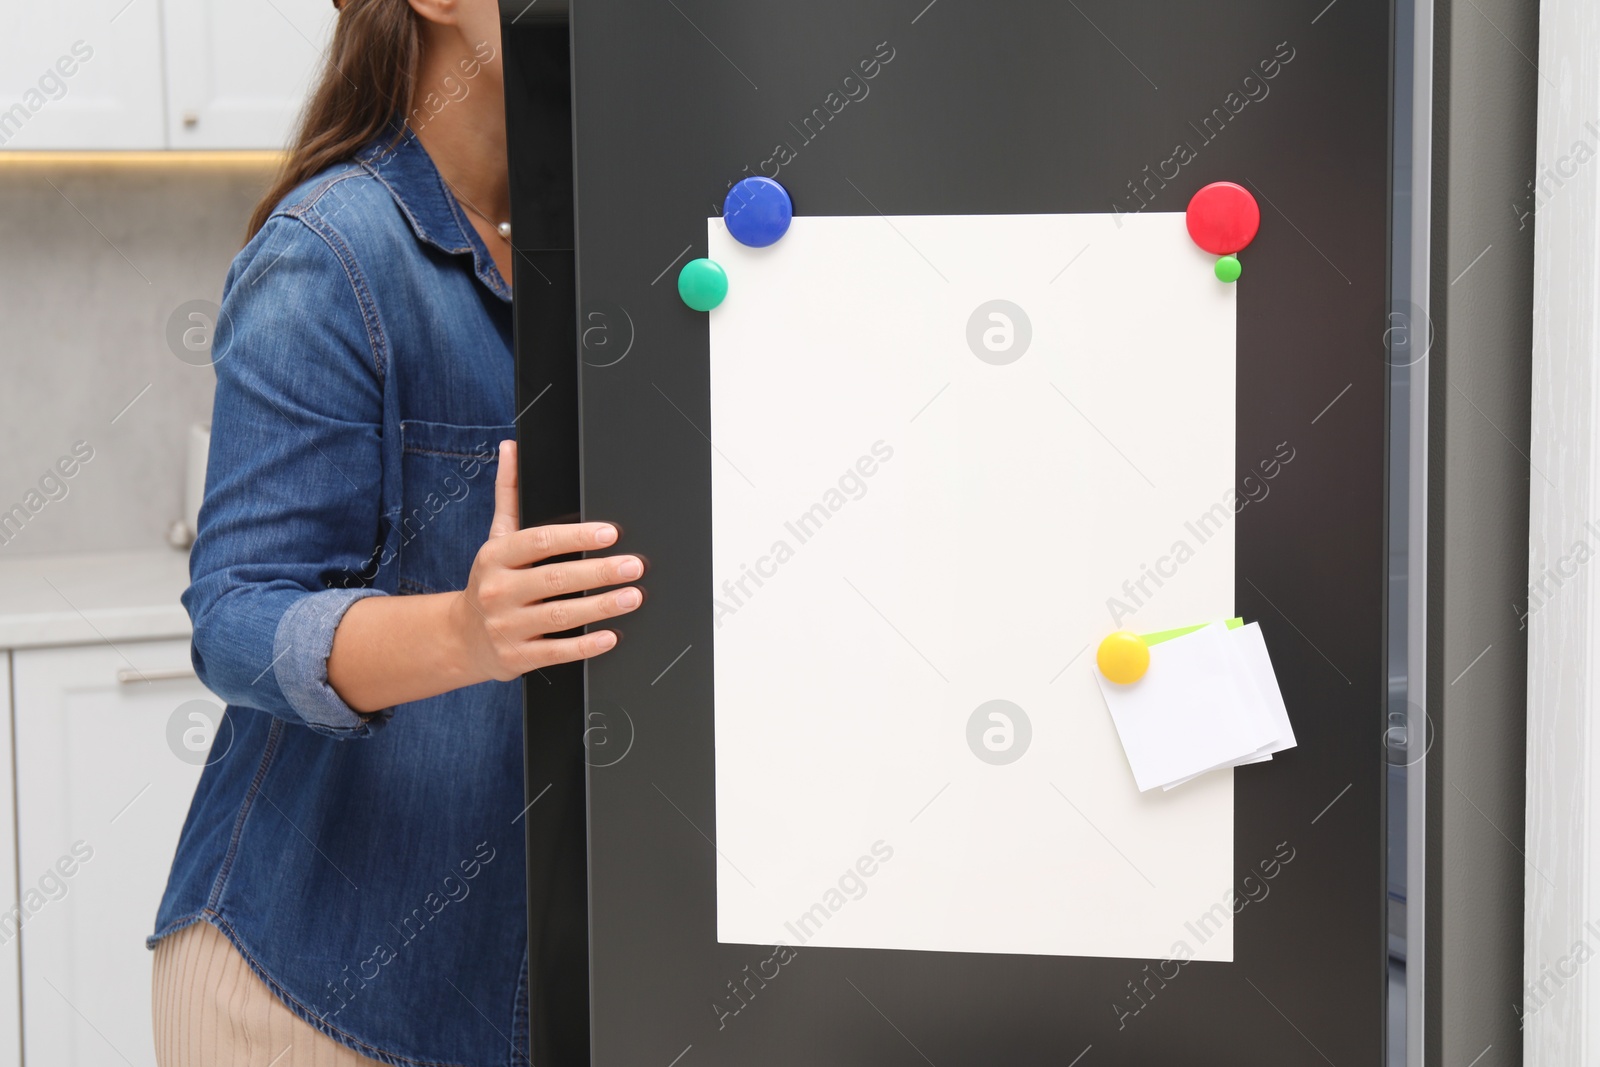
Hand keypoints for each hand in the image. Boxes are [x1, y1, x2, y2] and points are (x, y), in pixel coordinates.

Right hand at [452, 441, 643, 681]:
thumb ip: (509, 493)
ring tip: (632, 596)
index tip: (610, 534)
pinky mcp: (517, 657)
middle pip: (555, 579)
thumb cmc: (490, 581)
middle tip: (634, 566)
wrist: (462, 638)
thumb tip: (512, 448)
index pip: (539, 541)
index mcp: (495, 556)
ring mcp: (507, 627)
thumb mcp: (496, 537)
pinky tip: (611, 636)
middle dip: (599, 573)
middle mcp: (499, 591)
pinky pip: (557, 652)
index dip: (576, 537)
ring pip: (560, 616)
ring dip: (601, 607)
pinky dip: (586, 645)